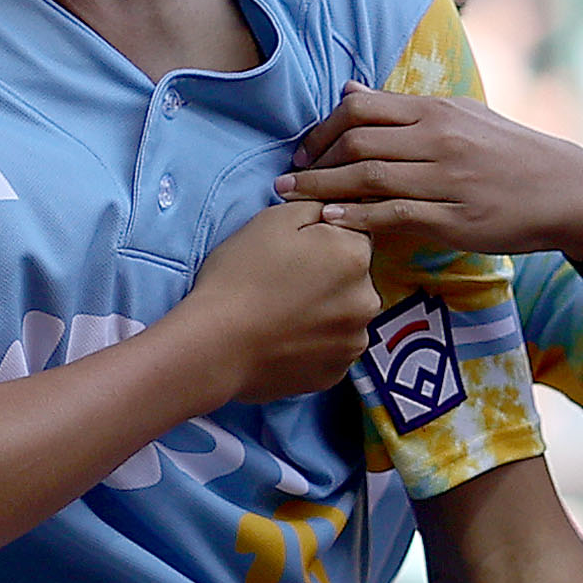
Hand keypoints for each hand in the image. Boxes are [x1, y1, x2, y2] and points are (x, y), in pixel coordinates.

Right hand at [171, 201, 382, 404]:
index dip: (322, 241)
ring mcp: (353, 342)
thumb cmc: (239, 276)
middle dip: (328, 278)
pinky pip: (331, 350)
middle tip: (282, 285)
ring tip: (280, 315)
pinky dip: (314, 345)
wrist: (214, 344)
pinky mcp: (336, 374)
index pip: (353, 237)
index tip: (293, 253)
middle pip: (353, 280)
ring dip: (323, 313)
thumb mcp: (273, 221)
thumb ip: (315, 207)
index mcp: (355, 256)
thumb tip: (334, 210)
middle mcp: (368, 301)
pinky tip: (283, 340)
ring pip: (344, 316)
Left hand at [280, 86, 582, 260]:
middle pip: (357, 143)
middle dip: (312, 160)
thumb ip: (402, 107)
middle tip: (285, 178)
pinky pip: (394, 216)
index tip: (303, 149)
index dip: (322, 128)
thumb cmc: (508, 152)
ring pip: (370, 179)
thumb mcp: (460, 115)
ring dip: (322, 189)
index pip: (362, 109)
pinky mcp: (454, 219)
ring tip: (291, 200)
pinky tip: (331, 220)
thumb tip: (348, 90)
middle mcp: (438, 140)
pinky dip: (357, 217)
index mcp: (436, 111)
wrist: (563, 189)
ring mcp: (446, 180)